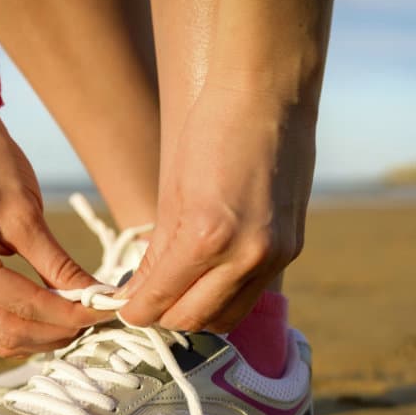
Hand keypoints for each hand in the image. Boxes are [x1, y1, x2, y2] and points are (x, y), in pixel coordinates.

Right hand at [0, 106, 105, 356]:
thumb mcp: (27, 214)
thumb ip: (59, 265)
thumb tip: (97, 300)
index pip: (23, 304)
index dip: (69, 314)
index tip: (106, 311)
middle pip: (7, 332)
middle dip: (55, 332)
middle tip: (94, 321)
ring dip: (36, 337)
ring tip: (74, 320)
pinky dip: (16, 329)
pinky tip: (45, 317)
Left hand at [117, 84, 315, 331]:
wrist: (267, 94)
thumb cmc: (210, 132)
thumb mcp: (171, 195)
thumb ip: (158, 253)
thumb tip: (140, 293)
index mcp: (206, 238)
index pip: (161, 301)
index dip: (136, 311)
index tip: (124, 308)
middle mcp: (246, 255)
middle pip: (194, 320)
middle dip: (163, 316)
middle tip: (145, 302)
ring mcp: (275, 255)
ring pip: (226, 317)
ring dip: (196, 312)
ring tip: (175, 291)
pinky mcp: (292, 249)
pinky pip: (251, 293)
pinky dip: (224, 295)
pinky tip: (206, 277)